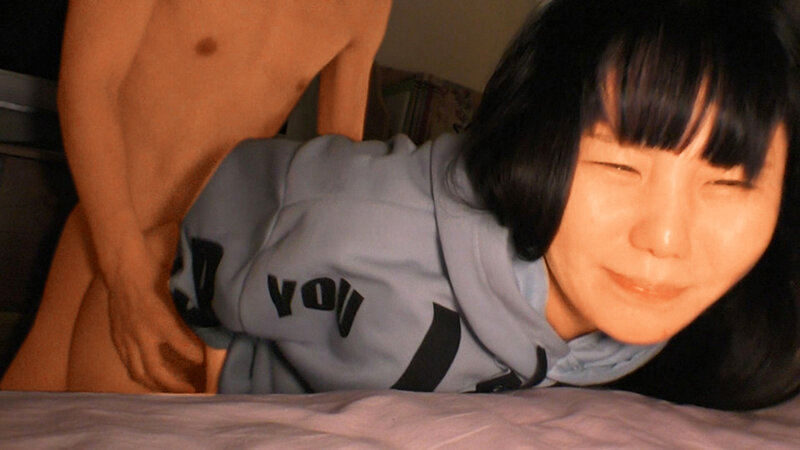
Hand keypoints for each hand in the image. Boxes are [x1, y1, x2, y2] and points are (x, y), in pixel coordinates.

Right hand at [103, 226, 204, 391]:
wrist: (125, 270)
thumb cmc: (156, 277)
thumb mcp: (180, 292)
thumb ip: (193, 311)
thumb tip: (210, 323)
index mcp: (160, 321)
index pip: (182, 347)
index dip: (195, 357)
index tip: (206, 362)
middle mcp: (142, 334)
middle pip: (158, 371)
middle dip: (176, 385)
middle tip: (193, 391)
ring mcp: (127, 339)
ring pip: (140, 373)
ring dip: (157, 386)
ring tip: (172, 392)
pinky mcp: (118, 340)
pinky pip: (129, 365)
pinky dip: (141, 376)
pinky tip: (151, 380)